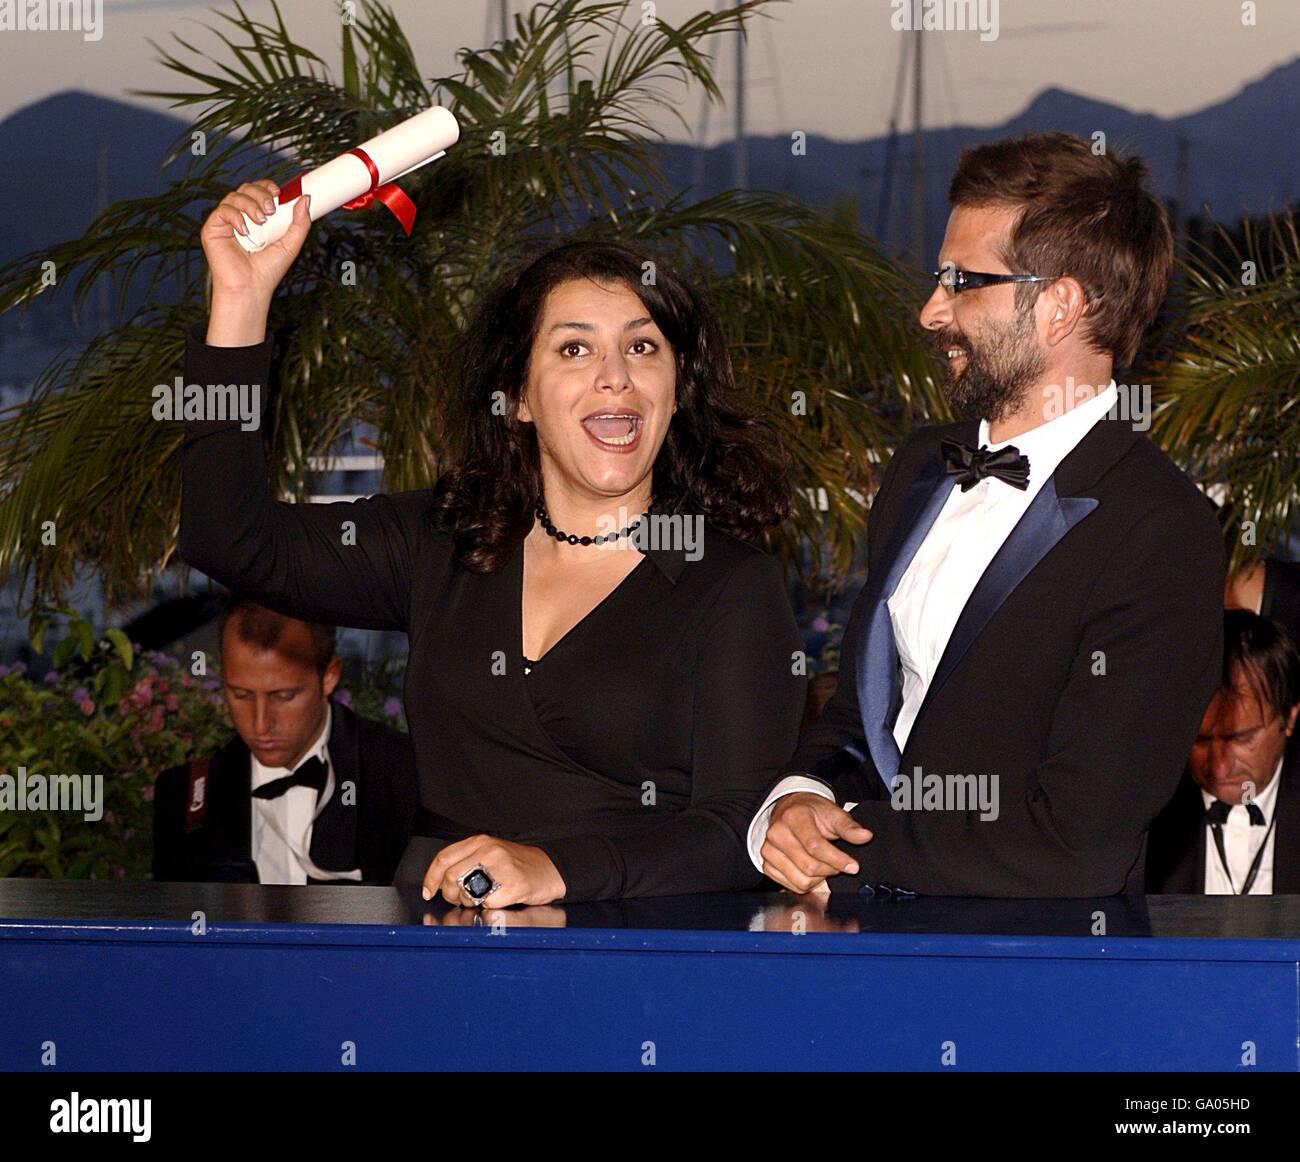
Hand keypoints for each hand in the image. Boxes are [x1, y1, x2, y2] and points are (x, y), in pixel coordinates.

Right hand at [199, 180, 312, 343]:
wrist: (251, 288)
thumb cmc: (268, 271)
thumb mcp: (291, 245)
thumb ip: (300, 224)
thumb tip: (306, 200)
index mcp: (256, 218)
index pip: (258, 191)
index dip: (266, 186)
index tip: (278, 192)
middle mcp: (240, 217)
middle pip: (246, 189)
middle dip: (260, 194)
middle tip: (271, 210)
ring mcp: (225, 223)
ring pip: (234, 197)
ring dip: (250, 204)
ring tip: (261, 220)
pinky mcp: (212, 229)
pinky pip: (221, 211)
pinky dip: (235, 216)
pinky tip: (245, 230)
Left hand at [421, 836, 566, 906]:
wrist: (552, 868)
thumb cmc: (520, 864)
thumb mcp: (492, 852)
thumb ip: (467, 859)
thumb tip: (440, 881)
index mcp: (481, 842)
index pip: (444, 858)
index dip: (431, 878)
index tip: (428, 891)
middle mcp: (489, 851)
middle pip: (451, 877)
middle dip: (450, 894)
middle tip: (459, 898)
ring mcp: (501, 868)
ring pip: (466, 892)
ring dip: (469, 902)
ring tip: (482, 897)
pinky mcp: (512, 886)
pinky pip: (487, 904)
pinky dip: (489, 907)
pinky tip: (499, 900)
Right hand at [760, 791, 872, 893]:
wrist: (789, 809)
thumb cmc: (812, 813)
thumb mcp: (833, 813)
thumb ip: (849, 827)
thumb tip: (865, 836)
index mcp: (794, 817)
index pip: (815, 846)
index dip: (837, 860)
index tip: (853, 866)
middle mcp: (777, 833)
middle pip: (809, 867)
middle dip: (830, 870)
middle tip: (839, 864)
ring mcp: (769, 849)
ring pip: (800, 880)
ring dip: (818, 879)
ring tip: (824, 865)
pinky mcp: (766, 864)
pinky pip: (790, 885)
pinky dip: (805, 883)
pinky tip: (811, 871)